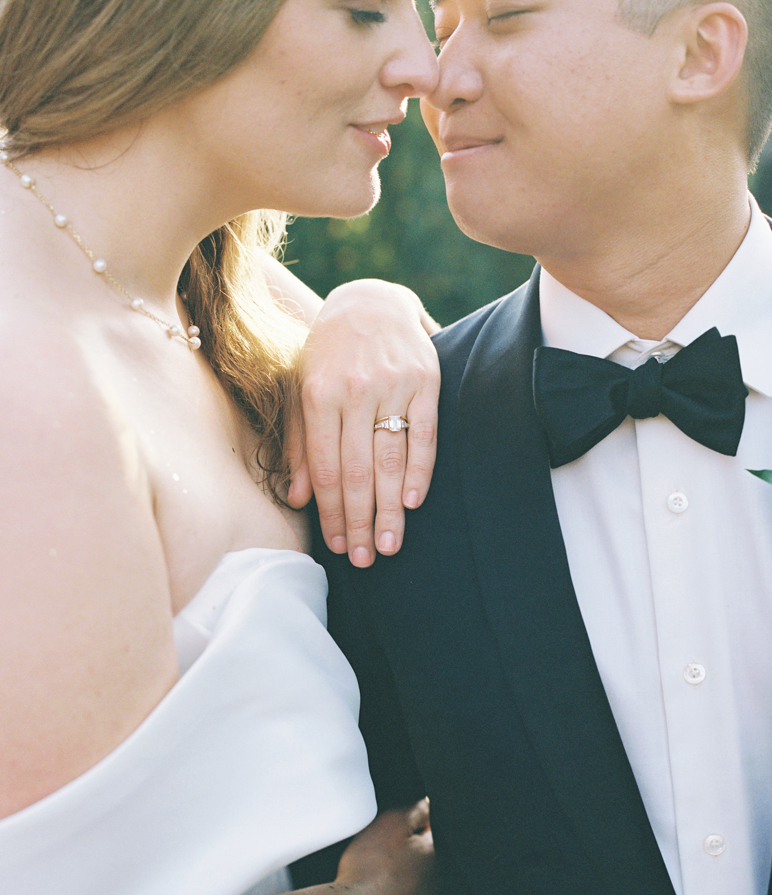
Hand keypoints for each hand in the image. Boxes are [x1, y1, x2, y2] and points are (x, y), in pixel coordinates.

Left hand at [286, 281, 439, 567]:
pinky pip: (425, 435)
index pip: (325, 468)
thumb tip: (297, 499)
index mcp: (318, 394)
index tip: (339, 547)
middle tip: (366, 559)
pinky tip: (413, 503)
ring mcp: (393, 385)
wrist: (369, 301)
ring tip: (390, 544)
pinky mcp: (426, 379)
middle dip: (361, 520)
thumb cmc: (326, 355)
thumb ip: (298, 444)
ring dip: (390, 508)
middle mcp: (355, 390)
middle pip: (358, 471)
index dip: (331, 512)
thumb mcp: (300, 390)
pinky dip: (420, 470)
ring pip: (391, 459)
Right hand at [335, 800, 435, 894]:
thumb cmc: (369, 870)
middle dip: (411, 856)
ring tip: (379, 881)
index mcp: (438, 855)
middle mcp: (440, 885)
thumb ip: (416, 809)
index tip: (397, 832)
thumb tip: (429, 805)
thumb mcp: (391, 822)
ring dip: (405, 883)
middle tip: (383, 856)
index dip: (415, 827)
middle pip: (428, 861)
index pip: (434, 832)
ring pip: (420, 888)